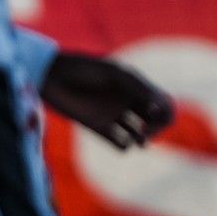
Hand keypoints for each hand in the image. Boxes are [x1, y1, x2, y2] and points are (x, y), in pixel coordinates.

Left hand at [40, 51, 173, 150]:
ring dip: (145, 139)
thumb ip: (137, 88)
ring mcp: (113, 115)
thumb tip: (160, 107)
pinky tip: (122, 141)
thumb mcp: (113, 74)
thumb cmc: (82, 69)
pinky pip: (119, 144)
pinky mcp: (98, 127)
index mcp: (135, 86)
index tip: (152, 112)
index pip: (163, 103)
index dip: (165, 112)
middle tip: (146, 131)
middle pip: (156, 120)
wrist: (51, 76)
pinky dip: (125, 146)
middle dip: (158, 127)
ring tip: (139, 140)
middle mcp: (127, 102)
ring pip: (140, 134)